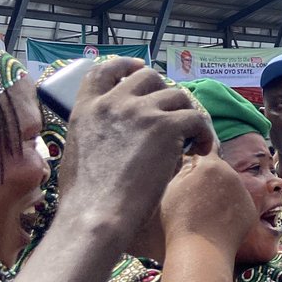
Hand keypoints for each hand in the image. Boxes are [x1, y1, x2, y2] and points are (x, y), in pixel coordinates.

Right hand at [57, 58, 215, 251]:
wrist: (97, 215)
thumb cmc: (86, 201)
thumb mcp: (78, 154)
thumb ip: (96, 135)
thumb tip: (116, 138)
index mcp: (86, 109)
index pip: (105, 71)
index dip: (126, 65)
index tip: (140, 69)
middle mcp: (113, 103)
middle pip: (149, 76)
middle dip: (166, 90)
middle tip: (176, 112)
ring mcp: (140, 111)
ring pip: (177, 96)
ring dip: (187, 114)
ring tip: (191, 138)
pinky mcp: (165, 126)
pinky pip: (196, 119)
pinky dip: (203, 133)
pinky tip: (200, 150)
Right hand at [161, 153, 255, 256]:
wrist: (200, 249)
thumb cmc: (180, 219)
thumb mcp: (174, 187)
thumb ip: (187, 168)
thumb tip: (197, 158)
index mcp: (212, 165)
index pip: (208, 153)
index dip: (201, 161)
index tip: (197, 168)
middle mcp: (232, 175)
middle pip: (220, 172)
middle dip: (211, 181)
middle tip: (196, 199)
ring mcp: (244, 193)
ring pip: (231, 189)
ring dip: (222, 195)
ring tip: (206, 214)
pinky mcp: (250, 210)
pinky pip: (239, 205)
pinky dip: (230, 212)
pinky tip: (218, 223)